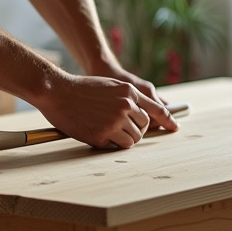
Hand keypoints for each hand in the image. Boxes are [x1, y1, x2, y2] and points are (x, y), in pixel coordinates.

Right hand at [43, 74, 175, 149]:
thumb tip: (141, 111)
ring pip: (134, 138)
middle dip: (136, 129)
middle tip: (120, 128)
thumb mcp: (110, 85)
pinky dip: (113, 143)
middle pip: (145, 126)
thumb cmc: (80, 88)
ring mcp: (115, 121)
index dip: (167, 119)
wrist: (57, 91)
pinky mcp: (103, 134)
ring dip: (124, 138)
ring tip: (108, 130)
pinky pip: (119, 145)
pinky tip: (100, 133)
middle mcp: (126, 106)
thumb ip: (127, 96)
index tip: (174, 127)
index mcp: (129, 92)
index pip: (156, 108)